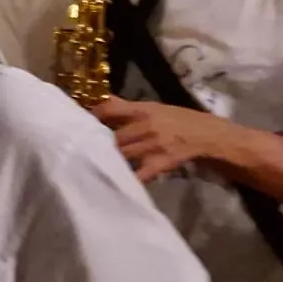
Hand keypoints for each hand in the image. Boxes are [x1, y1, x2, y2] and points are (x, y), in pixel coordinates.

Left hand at [88, 97, 226, 181]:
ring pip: (121, 155)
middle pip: (111, 136)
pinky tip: (113, 182)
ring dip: (107, 160)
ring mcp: (152, 146)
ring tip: (91, 166)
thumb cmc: (175, 119)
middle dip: (95, 144)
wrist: (206, 134)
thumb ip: (124, 107)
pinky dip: (126, 179)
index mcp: (141, 110)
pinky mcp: (160, 163)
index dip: (90, 115)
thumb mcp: (152, 107)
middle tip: (80, 150)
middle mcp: (144, 126)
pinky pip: (139, 174)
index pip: (108, 108)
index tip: (76, 123)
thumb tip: (98, 99)